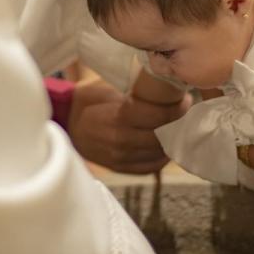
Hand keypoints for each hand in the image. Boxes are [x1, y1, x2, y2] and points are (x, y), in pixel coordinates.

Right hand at [67, 78, 189, 173]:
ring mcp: (120, 158)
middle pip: (161, 134)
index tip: (184, 98)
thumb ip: (136, 92)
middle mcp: (120, 141)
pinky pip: (152, 166)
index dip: (175, 108)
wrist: (67, 123)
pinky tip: (167, 142)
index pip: (156, 116)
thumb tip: (167, 84)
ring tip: (179, 125)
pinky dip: (163, 155)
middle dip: (178, 122)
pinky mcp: (122, 168)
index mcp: (116, 117)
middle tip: (186, 110)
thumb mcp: (110, 87)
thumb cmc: (89, 99)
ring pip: (159, 152)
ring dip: (173, 139)